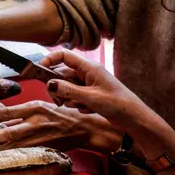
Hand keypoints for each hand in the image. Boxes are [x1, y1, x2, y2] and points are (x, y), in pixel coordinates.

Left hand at [0, 100, 121, 152]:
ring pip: (16, 147)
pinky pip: (26, 155)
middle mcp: (36, 123)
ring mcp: (41, 139)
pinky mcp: (45, 150)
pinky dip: (13, 159)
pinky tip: (0, 163)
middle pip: (11, 132)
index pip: (8, 111)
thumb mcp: (38, 106)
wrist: (82, 127)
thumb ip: (18, 114)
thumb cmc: (58, 114)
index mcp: (33, 108)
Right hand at [40, 49, 156, 132]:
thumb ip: (68, 90)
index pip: (63, 55)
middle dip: (58, 88)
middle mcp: (87, 73)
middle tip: (59, 100)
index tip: (38, 71)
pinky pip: (74, 97)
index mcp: (88, 67)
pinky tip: (87, 110)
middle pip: (61, 74)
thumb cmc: (118, 105)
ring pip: (66, 87)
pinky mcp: (90, 95)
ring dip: (68, 98)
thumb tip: (48, 84)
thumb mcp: (91, 98)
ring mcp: (88, 84)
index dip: (49, 60)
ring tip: (80, 106)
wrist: (135, 120)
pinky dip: (76, 104)